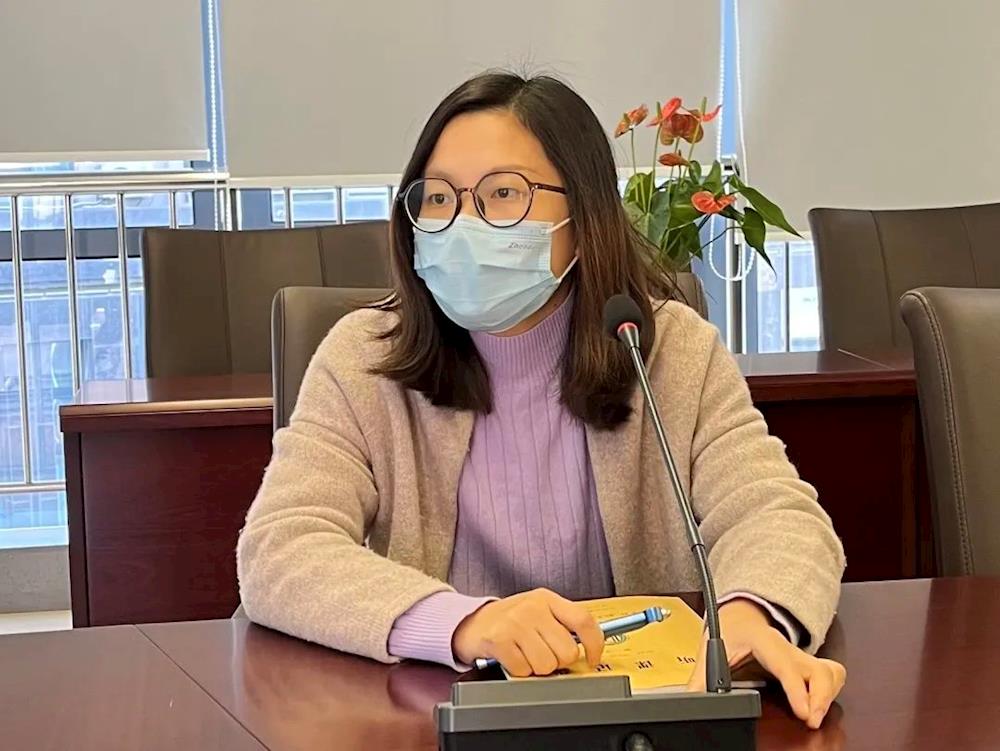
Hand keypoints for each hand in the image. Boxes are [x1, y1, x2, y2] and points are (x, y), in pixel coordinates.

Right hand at [452, 588, 604, 675]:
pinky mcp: (499, 639)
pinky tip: (511, 658)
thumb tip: (587, 651)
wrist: (470, 622)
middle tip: (543, 654)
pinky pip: (523, 670)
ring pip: (546, 665)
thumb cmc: (509, 621)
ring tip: (525, 655)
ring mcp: (515, 622)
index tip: (593, 659)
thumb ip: (561, 625)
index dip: (595, 644)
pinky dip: (518, 671)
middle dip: (557, 661)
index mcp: (548, 599)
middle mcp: (533, 607)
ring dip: (536, 668)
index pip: (583, 620)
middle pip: (567, 651)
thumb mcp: (538, 613)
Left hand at [687, 598, 846, 729]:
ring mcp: (802, 654)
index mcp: (765, 640)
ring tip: (814, 716)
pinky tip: (820, 704)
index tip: (803, 711)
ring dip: (827, 695)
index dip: (797, 689)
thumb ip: (701, 677)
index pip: (786, 665)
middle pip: (819, 670)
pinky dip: (831, 690)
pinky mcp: (809, 662)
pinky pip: (832, 674)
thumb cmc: (731, 627)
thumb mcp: (712, 646)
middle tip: (810, 720)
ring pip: (831, 672)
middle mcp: (788, 647)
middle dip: (820, 697)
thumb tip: (691, 700)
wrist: (742, 612)